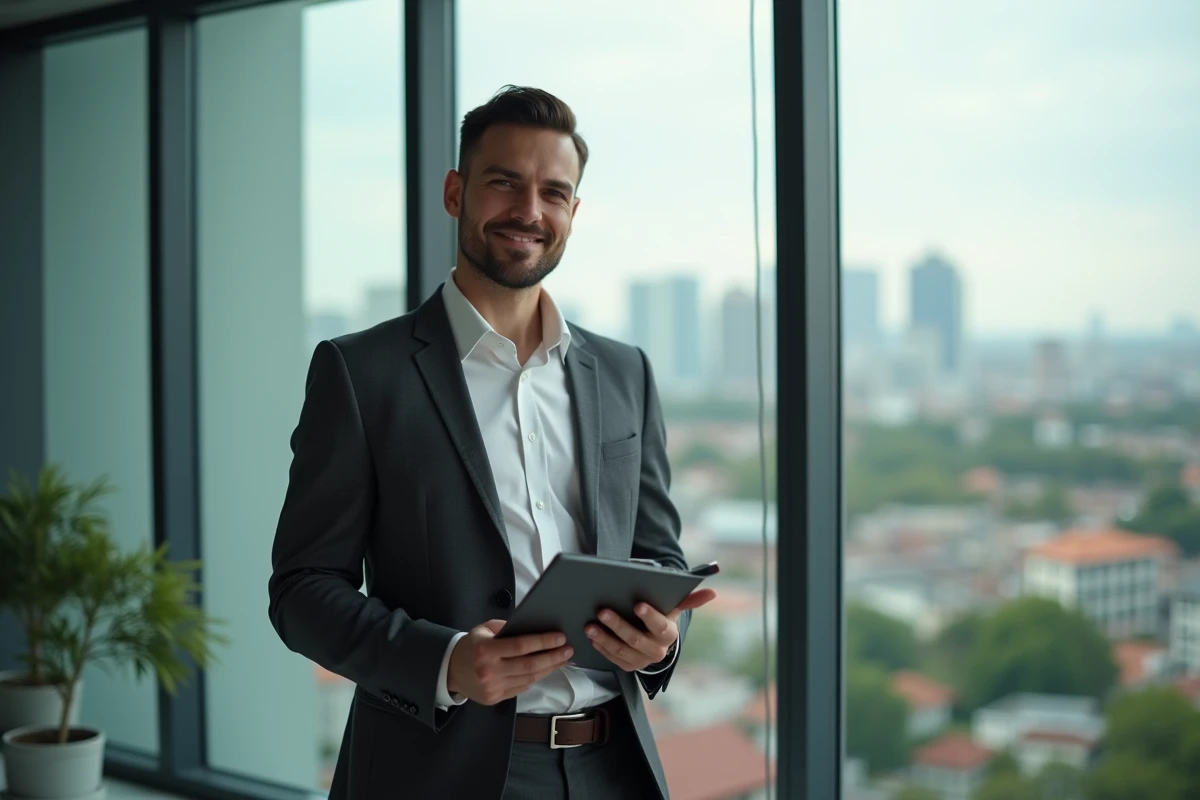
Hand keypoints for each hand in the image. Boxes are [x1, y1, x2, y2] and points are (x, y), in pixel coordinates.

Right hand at [446, 620, 573, 705]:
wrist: (450, 671)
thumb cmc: (470, 646)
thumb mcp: (484, 630)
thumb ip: (506, 627)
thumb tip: (533, 627)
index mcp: (485, 650)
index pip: (520, 646)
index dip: (542, 642)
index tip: (560, 637)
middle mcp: (489, 671)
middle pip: (529, 666)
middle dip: (552, 657)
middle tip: (568, 650)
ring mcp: (493, 687)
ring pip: (528, 679)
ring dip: (549, 669)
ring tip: (562, 659)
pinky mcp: (496, 698)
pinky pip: (522, 687)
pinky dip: (536, 678)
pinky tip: (546, 669)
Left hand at [585, 588, 717, 671]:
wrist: (656, 642)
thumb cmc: (662, 618)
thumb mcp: (674, 608)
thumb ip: (689, 599)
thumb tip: (712, 592)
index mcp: (668, 634)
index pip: (660, 626)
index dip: (650, 617)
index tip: (638, 605)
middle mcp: (656, 651)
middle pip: (636, 640)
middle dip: (618, 625)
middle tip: (602, 611)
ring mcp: (641, 661)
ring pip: (621, 651)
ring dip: (604, 638)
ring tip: (590, 625)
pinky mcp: (628, 667)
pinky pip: (612, 659)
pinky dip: (601, 647)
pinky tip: (591, 636)